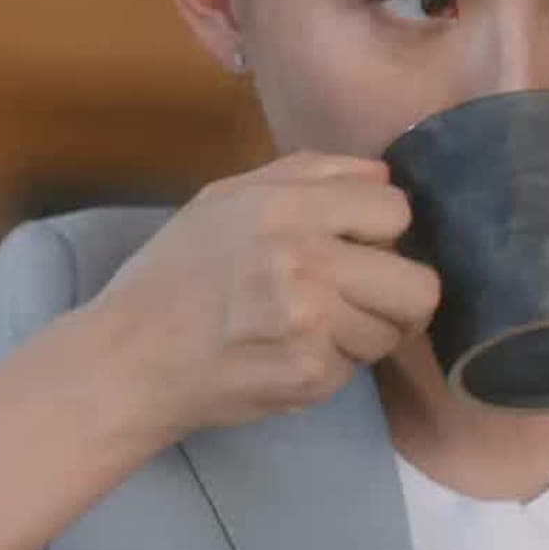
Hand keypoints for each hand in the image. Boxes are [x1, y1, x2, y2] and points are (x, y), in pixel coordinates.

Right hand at [79, 152, 440, 438]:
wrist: (129, 359)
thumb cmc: (175, 274)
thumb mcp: (226, 198)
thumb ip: (311, 173)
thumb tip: (384, 177)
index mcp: (287, 205)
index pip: (396, 211)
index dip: (380, 231)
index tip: (356, 246)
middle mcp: (306, 259)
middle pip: (419, 285)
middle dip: (396, 295)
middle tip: (358, 300)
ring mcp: (311, 323)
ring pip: (392, 333)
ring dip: (362, 334)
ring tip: (309, 330)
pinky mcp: (309, 376)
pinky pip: (357, 370)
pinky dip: (330, 367)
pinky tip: (286, 356)